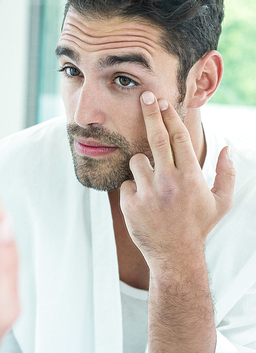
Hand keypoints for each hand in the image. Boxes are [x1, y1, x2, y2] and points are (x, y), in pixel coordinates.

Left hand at [120, 91, 234, 268]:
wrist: (175, 255)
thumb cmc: (198, 226)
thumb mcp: (221, 202)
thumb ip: (227, 173)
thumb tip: (226, 148)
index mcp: (191, 177)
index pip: (179, 137)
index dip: (170, 117)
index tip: (163, 101)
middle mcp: (169, 181)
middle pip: (156, 138)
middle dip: (150, 113)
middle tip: (144, 97)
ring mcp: (148, 192)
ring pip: (137, 161)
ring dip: (142, 166)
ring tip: (153, 185)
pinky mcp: (130, 204)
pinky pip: (126, 183)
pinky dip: (133, 189)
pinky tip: (144, 204)